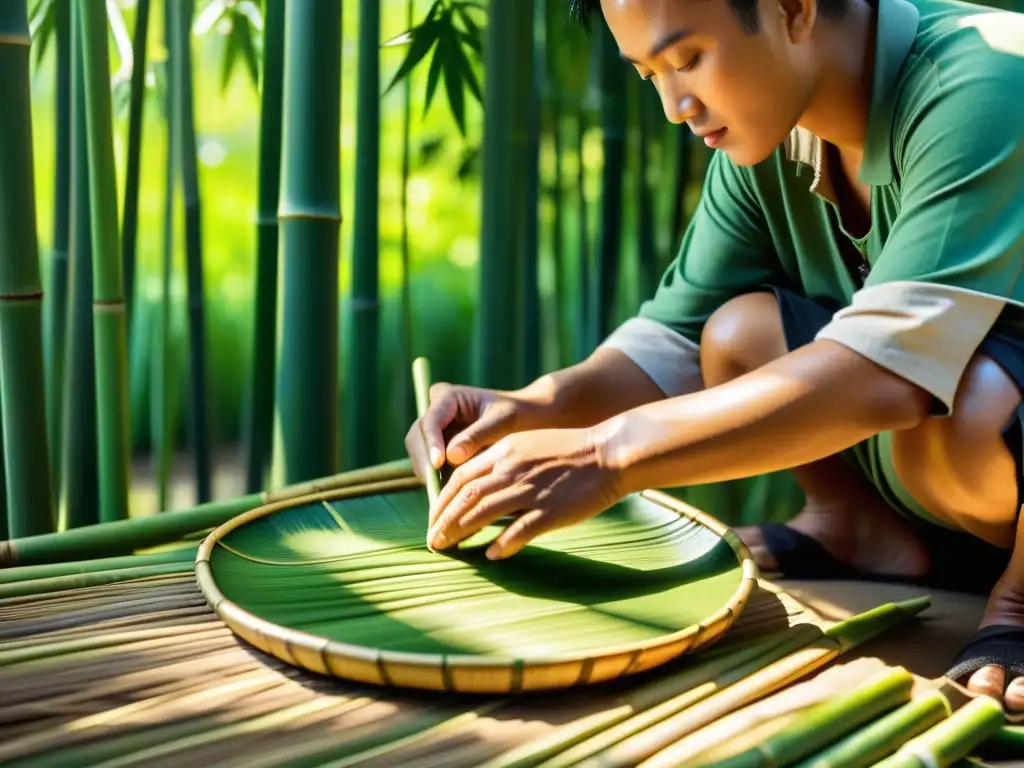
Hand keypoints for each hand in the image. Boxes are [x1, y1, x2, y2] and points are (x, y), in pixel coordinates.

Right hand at [404, 382, 544, 488]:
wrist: (525, 419)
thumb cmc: (517, 414)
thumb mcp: (503, 421)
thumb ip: (477, 436)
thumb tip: (450, 457)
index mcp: (448, 397)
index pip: (431, 421)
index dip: (431, 443)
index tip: (438, 464)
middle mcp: (436, 410)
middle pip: (417, 437)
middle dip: (424, 460)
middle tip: (434, 485)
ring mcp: (435, 429)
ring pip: (419, 452)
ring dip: (428, 471)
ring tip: (442, 491)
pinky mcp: (438, 446)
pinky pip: (429, 463)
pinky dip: (435, 476)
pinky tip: (446, 491)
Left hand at [426, 427, 623, 559]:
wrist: (609, 452)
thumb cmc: (569, 452)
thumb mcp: (527, 445)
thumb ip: (500, 463)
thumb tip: (475, 489)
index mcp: (505, 450)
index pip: (461, 476)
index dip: (442, 500)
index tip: (434, 517)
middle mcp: (513, 468)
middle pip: (466, 495)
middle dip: (444, 519)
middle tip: (433, 540)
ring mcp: (532, 490)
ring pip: (484, 511)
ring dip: (460, 531)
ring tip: (447, 547)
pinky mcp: (552, 510)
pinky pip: (520, 529)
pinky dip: (502, 542)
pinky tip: (491, 555)